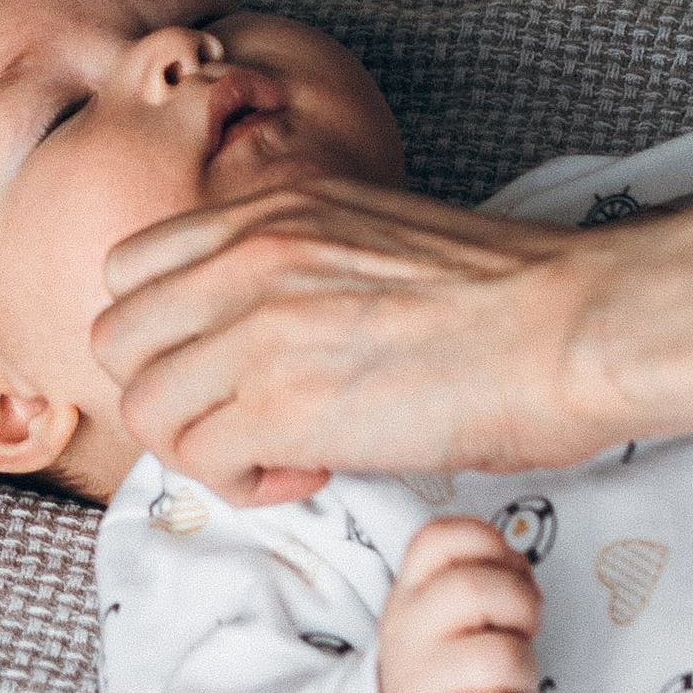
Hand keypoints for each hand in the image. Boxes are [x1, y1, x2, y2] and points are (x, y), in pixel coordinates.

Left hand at [95, 175, 619, 504]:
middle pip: (119, 342)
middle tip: (244, 421)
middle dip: (172, 394)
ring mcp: (255, 328)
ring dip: (204, 446)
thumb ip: (301, 265)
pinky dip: (244, 483)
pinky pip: (200, 461)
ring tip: (285, 453)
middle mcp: (245, 256)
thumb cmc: (509, 293)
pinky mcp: (279, 405)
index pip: (133, 270)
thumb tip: (274, 331)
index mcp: (270, 208)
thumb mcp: (373, 235)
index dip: (168, 335)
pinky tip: (312, 472)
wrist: (573, 324)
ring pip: (146, 408)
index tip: (227, 367)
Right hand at [378, 516, 543, 692]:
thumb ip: (478, 576)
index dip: (490, 545)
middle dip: (522, 602)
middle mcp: (406, 631)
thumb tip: (517, 570)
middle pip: (475, 589)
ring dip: (525, 665)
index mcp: (408, 592)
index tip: (504, 573)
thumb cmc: (455, 664)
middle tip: (523, 627)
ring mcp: (421, 683)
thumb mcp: (447, 610)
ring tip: (510, 678)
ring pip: (502, 655)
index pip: (439, 537)